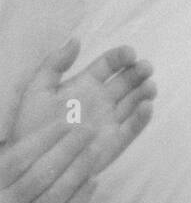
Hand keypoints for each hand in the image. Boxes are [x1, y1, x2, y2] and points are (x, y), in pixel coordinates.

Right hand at [0, 120, 96, 202]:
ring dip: (80, 168)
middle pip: (42, 173)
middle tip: (89, 129)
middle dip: (69, 148)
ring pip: (57, 193)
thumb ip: (18, 159)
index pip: (20, 158)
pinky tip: (93, 179)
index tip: (68, 122)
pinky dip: (81, 196)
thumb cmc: (2, 202)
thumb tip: (56, 128)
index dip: (45, 138)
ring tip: (95, 149)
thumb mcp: (1, 181)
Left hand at [12, 39, 155, 178]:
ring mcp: (109, 121)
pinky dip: (142, 119)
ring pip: (133, 102)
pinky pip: (132, 129)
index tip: (130, 53)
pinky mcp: (113, 143)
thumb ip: (54, 64)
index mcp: (84, 85)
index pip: (108, 64)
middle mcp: (101, 100)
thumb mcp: (36, 90)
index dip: (121, 56)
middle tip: (146, 68)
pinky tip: (147, 107)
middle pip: (126, 81)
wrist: (29, 163)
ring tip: (149, 87)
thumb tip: (77, 39)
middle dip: (138, 72)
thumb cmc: (30, 127)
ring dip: (144, 92)